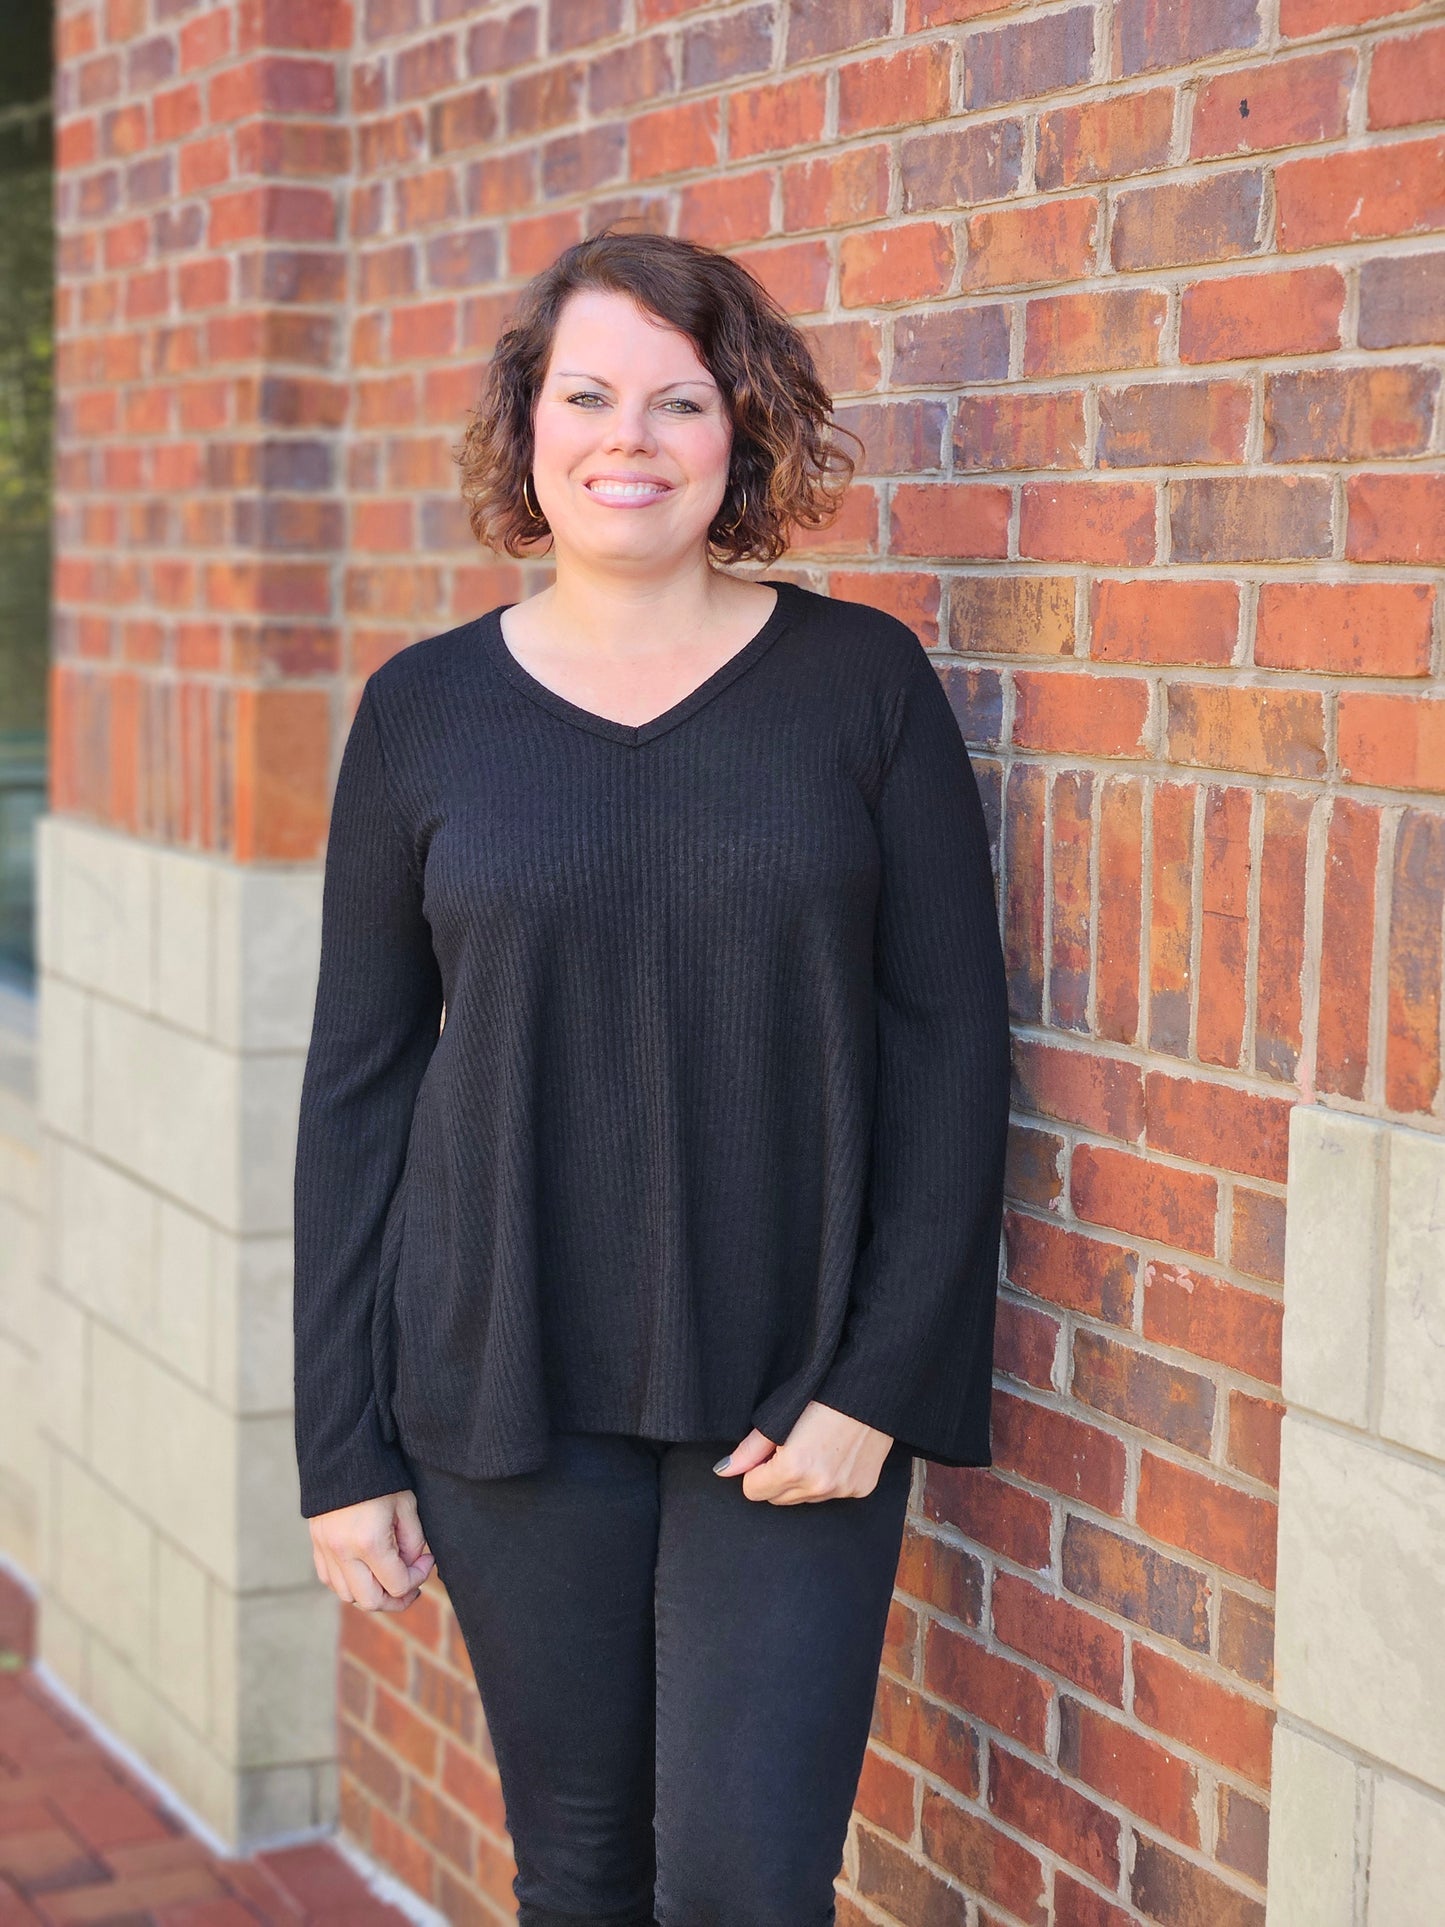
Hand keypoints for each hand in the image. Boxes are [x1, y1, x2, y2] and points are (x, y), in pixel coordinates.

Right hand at [308, 1488, 435, 1610]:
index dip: (418, 1578)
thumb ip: (413, 1541)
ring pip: (347, 1596)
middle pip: (370, 1601)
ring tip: (388, 1579)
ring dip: (371, 1594)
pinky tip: (365, 1571)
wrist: (342, 1454)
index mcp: (370, 1542)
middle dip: (396, 1600)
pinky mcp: (317, 1545)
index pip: (397, 1585)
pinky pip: (330, 1580)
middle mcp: (343, 1553)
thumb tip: (411, 1566)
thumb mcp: (406, 1505)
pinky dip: (349, 1584)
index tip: (427, 1560)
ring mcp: (326, 1551)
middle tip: (411, 1588)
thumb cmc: (380, 1477)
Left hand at [713, 1401, 893, 1504]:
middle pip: (777, 1498)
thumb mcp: (779, 1416)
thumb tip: (724, 1470)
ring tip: (816, 1447)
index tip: (769, 1451)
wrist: (871, 1388)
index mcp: (793, 1468)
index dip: (757, 1470)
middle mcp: (818, 1486)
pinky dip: (828, 1480)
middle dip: (777, 1478)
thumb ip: (750, 1450)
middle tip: (792, 1446)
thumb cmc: (822, 1394)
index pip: (753, 1491)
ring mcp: (842, 1490)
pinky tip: (836, 1454)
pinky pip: (831, 1495)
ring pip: (804, 1499)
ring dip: (803, 1481)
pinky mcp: (861, 1489)